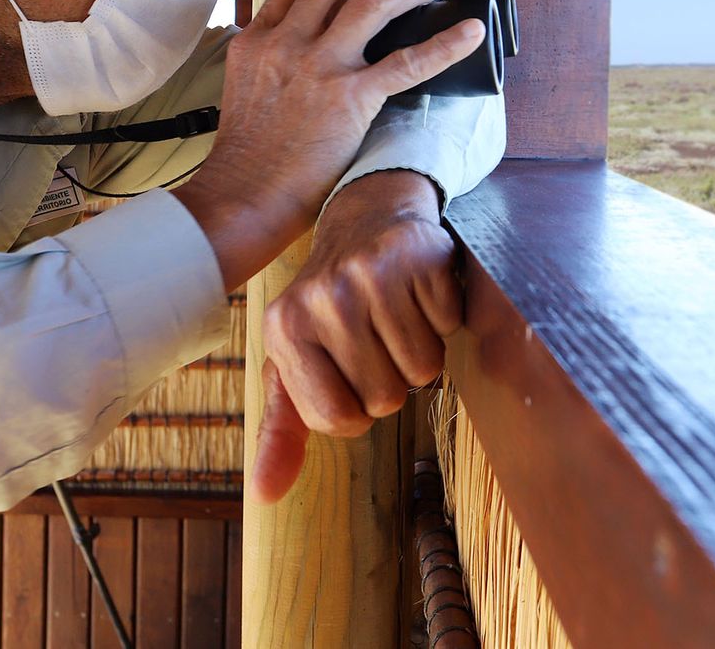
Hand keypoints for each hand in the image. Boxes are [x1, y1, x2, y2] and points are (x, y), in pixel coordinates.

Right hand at [174, 0, 483, 288]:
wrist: (244, 196)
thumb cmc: (246, 161)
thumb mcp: (243, 93)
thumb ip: (269, 67)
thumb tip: (298, 65)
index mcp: (256, 44)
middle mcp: (286, 44)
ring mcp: (319, 66)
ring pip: (371, 1)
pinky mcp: (351, 97)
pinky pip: (408, 61)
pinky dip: (446, 43)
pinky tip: (470, 32)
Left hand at [250, 170, 463, 503]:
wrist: (366, 220)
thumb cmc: (330, 307)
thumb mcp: (296, 364)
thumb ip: (282, 430)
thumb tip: (265, 495)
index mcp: (284, 329)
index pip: (340, 420)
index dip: (356, 406)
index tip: (349, 371)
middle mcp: (323, 298)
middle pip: (386, 398)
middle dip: (390, 379)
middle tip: (376, 338)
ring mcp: (371, 274)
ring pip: (423, 369)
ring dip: (419, 351)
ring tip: (397, 316)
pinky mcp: (420, 256)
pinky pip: (449, 327)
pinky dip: (443, 318)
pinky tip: (418, 293)